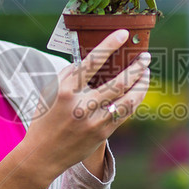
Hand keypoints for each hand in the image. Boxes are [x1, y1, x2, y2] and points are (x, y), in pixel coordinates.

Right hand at [21, 29, 150, 181]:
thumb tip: (92, 58)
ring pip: (128, 100)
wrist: (42, 155)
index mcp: (66, 90)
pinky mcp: (102, 134)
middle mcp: (81, 106)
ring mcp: (94, 122)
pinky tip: (138, 91)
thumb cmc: (46, 118)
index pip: (91, 62)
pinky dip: (135, 99)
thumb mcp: (51, 92)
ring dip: (142, 84)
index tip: (123, 33)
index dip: (109, 45)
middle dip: (137, 67)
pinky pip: (125, 113)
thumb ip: (70, 74)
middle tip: (146, 56)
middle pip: (119, 83)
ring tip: (146, 73)